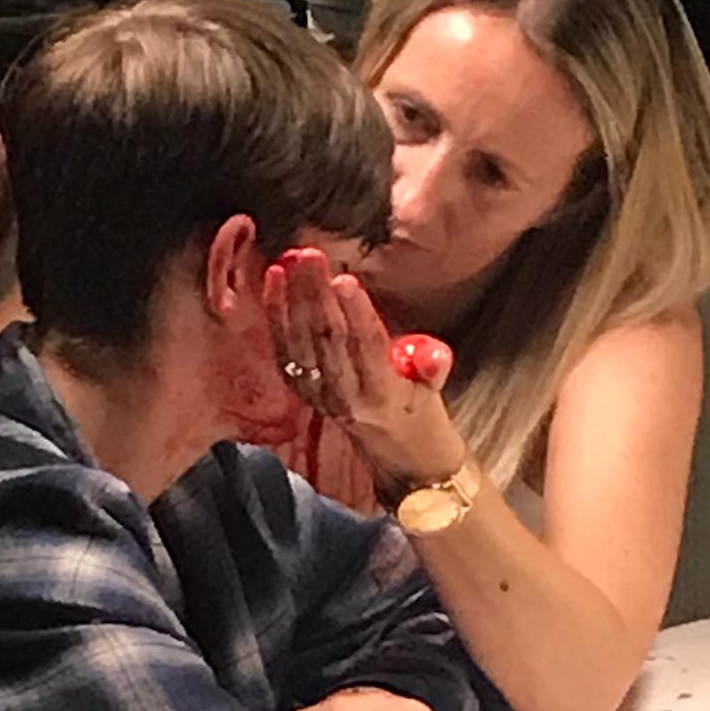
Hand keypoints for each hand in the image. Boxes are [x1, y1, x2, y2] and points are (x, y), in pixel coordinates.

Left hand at [263, 248, 463, 489]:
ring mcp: (318, 394)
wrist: (397, 454)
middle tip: (312, 255)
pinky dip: (276, 314)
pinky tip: (274, 283)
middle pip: (326, 339)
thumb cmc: (419, 411)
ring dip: (293, 298)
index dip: (355, 313)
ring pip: (300, 342)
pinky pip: (283, 348)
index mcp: (382, 394)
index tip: (345, 279)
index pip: (367, 347)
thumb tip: (435, 355)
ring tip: (293, 261)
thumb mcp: (434, 392)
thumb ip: (433, 368)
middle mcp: (344, 396)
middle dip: (317, 294)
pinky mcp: (301, 389)